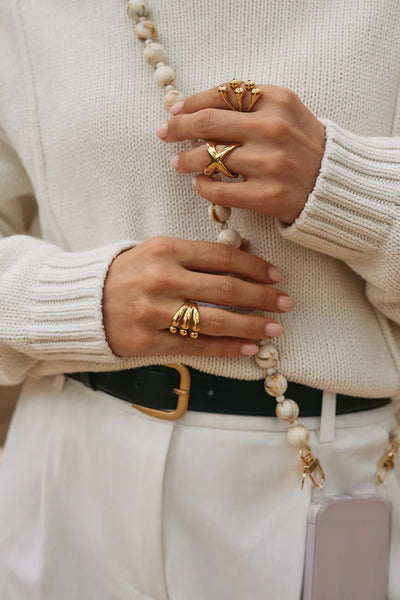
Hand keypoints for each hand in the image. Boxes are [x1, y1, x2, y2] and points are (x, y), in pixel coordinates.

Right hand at [102, 236, 294, 357]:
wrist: (83, 302)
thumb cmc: (126, 274)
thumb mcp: (157, 251)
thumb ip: (197, 253)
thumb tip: (243, 250)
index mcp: (165, 249)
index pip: (222, 257)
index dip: (255, 267)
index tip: (276, 276)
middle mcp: (161, 279)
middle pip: (225, 289)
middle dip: (262, 297)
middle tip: (286, 303)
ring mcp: (154, 312)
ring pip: (215, 321)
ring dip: (251, 325)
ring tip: (274, 328)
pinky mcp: (148, 341)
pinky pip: (196, 346)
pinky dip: (226, 348)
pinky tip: (249, 348)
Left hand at [156, 84, 324, 223]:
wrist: (335, 185)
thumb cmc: (304, 147)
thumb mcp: (286, 113)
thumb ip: (249, 106)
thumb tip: (196, 110)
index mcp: (277, 101)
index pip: (221, 95)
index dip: (191, 102)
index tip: (175, 110)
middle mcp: (273, 129)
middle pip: (208, 124)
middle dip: (178, 128)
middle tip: (163, 133)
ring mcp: (270, 164)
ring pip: (210, 159)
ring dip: (186, 160)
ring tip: (178, 163)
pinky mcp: (267, 196)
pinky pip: (220, 191)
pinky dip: (203, 187)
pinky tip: (200, 184)